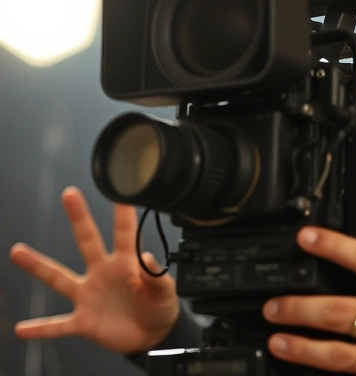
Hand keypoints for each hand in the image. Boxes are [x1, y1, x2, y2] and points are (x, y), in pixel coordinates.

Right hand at [8, 186, 179, 353]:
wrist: (153, 335)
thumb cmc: (159, 307)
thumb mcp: (165, 292)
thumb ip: (156, 277)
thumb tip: (148, 257)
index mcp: (126, 263)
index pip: (125, 233)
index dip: (124, 213)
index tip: (121, 192)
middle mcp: (103, 273)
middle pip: (88, 241)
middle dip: (79, 218)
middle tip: (70, 194)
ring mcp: (90, 295)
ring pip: (59, 278)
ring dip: (38, 266)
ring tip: (17, 251)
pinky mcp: (83, 321)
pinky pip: (58, 325)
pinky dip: (41, 328)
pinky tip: (21, 329)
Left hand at [261, 227, 355, 374]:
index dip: (332, 245)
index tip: (306, 238)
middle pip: (339, 308)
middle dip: (299, 307)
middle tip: (274, 306)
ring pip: (336, 349)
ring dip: (301, 345)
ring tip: (278, 339)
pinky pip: (352, 373)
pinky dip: (327, 371)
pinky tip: (307, 369)